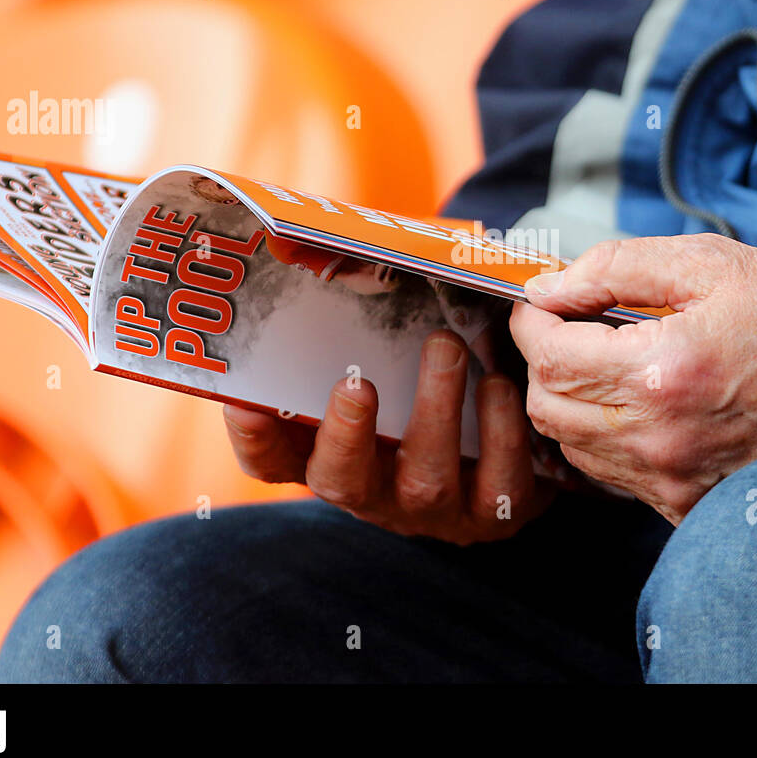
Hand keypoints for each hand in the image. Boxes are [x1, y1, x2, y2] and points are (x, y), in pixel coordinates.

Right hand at [223, 330, 553, 544]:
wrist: (513, 453)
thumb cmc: (432, 394)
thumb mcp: (387, 367)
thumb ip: (353, 328)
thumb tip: (310, 245)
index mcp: (336, 457)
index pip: (274, 463)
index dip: (254, 440)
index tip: (243, 402)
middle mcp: (377, 493)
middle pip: (343, 480)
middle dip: (345, 434)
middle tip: (357, 383)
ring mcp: (436, 511)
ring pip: (427, 479)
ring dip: (435, 408)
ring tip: (446, 346)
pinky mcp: (496, 512)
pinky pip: (498, 485)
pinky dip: (500, 430)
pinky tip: (499, 384)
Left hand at [509, 235, 756, 524]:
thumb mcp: (703, 264)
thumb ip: (614, 268)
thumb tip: (550, 288)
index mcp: (660, 372)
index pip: (550, 357)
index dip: (530, 325)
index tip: (538, 306)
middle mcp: (658, 437)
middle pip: (546, 407)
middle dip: (542, 362)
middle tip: (566, 331)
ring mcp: (671, 479)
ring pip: (570, 447)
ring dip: (569, 403)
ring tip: (600, 367)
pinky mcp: (684, 503)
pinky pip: (612, 477)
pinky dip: (603, 441)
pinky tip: (633, 408)